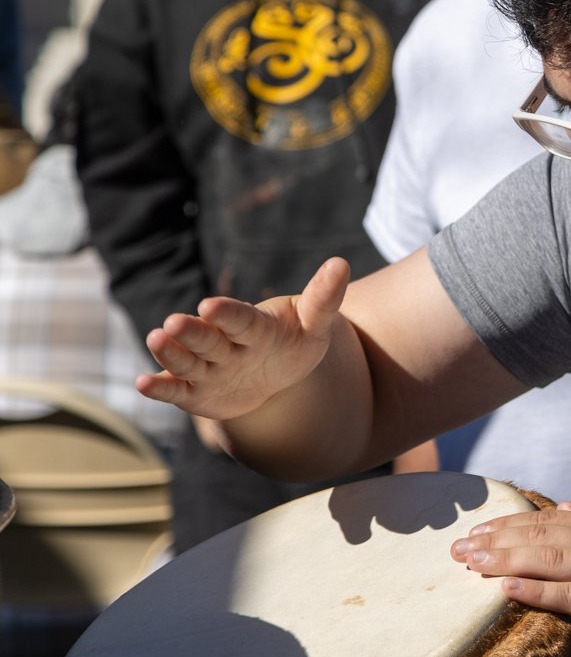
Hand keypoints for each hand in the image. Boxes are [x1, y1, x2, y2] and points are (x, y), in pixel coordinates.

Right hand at [138, 258, 349, 419]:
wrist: (278, 373)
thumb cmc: (294, 342)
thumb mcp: (315, 325)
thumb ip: (324, 298)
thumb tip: (341, 263)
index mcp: (253, 326)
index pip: (240, 319)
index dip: (228, 314)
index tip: (212, 305)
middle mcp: (225, 345)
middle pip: (207, 339)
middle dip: (192, 332)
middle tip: (174, 323)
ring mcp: (209, 369)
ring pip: (188, 361)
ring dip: (171, 353)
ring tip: (156, 339)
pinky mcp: (196, 393)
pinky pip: (176, 391)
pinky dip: (160, 388)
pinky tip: (142, 383)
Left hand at [450, 502, 570, 656]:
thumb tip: (566, 506)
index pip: (553, 518)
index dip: (511, 522)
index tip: (477, 528)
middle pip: (544, 533)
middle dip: (496, 538)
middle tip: (456, 546)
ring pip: (550, 557)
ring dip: (504, 558)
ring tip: (468, 562)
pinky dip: (535, 589)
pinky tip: (504, 588)